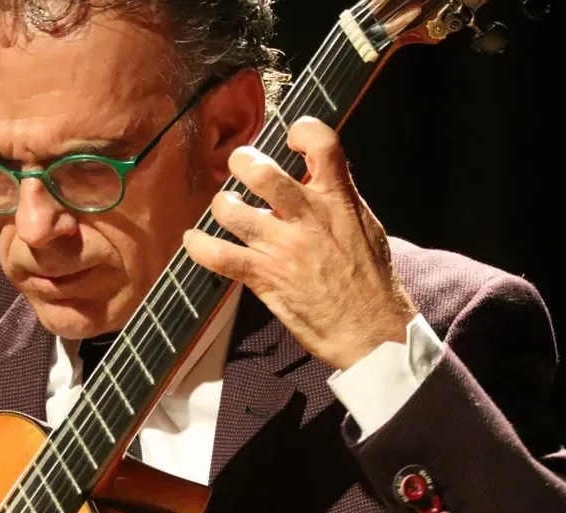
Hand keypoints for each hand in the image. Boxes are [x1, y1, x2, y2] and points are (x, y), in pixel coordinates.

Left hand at [183, 116, 416, 370]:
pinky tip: (193, 242)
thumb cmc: (372, 281)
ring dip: (221, 205)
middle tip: (239, 167)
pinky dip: (199, 246)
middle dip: (241, 161)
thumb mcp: (365, 227)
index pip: (323, 143)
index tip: (291, 138)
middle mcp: (306, 216)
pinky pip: (218, 255)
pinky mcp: (264, 276)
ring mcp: (282, 245)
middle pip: (260, 171)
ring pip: (231, 209)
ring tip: (225, 209)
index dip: (303, 130)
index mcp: (338, 199)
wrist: (372, 330)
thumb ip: (340, 200)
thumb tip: (319, 181)